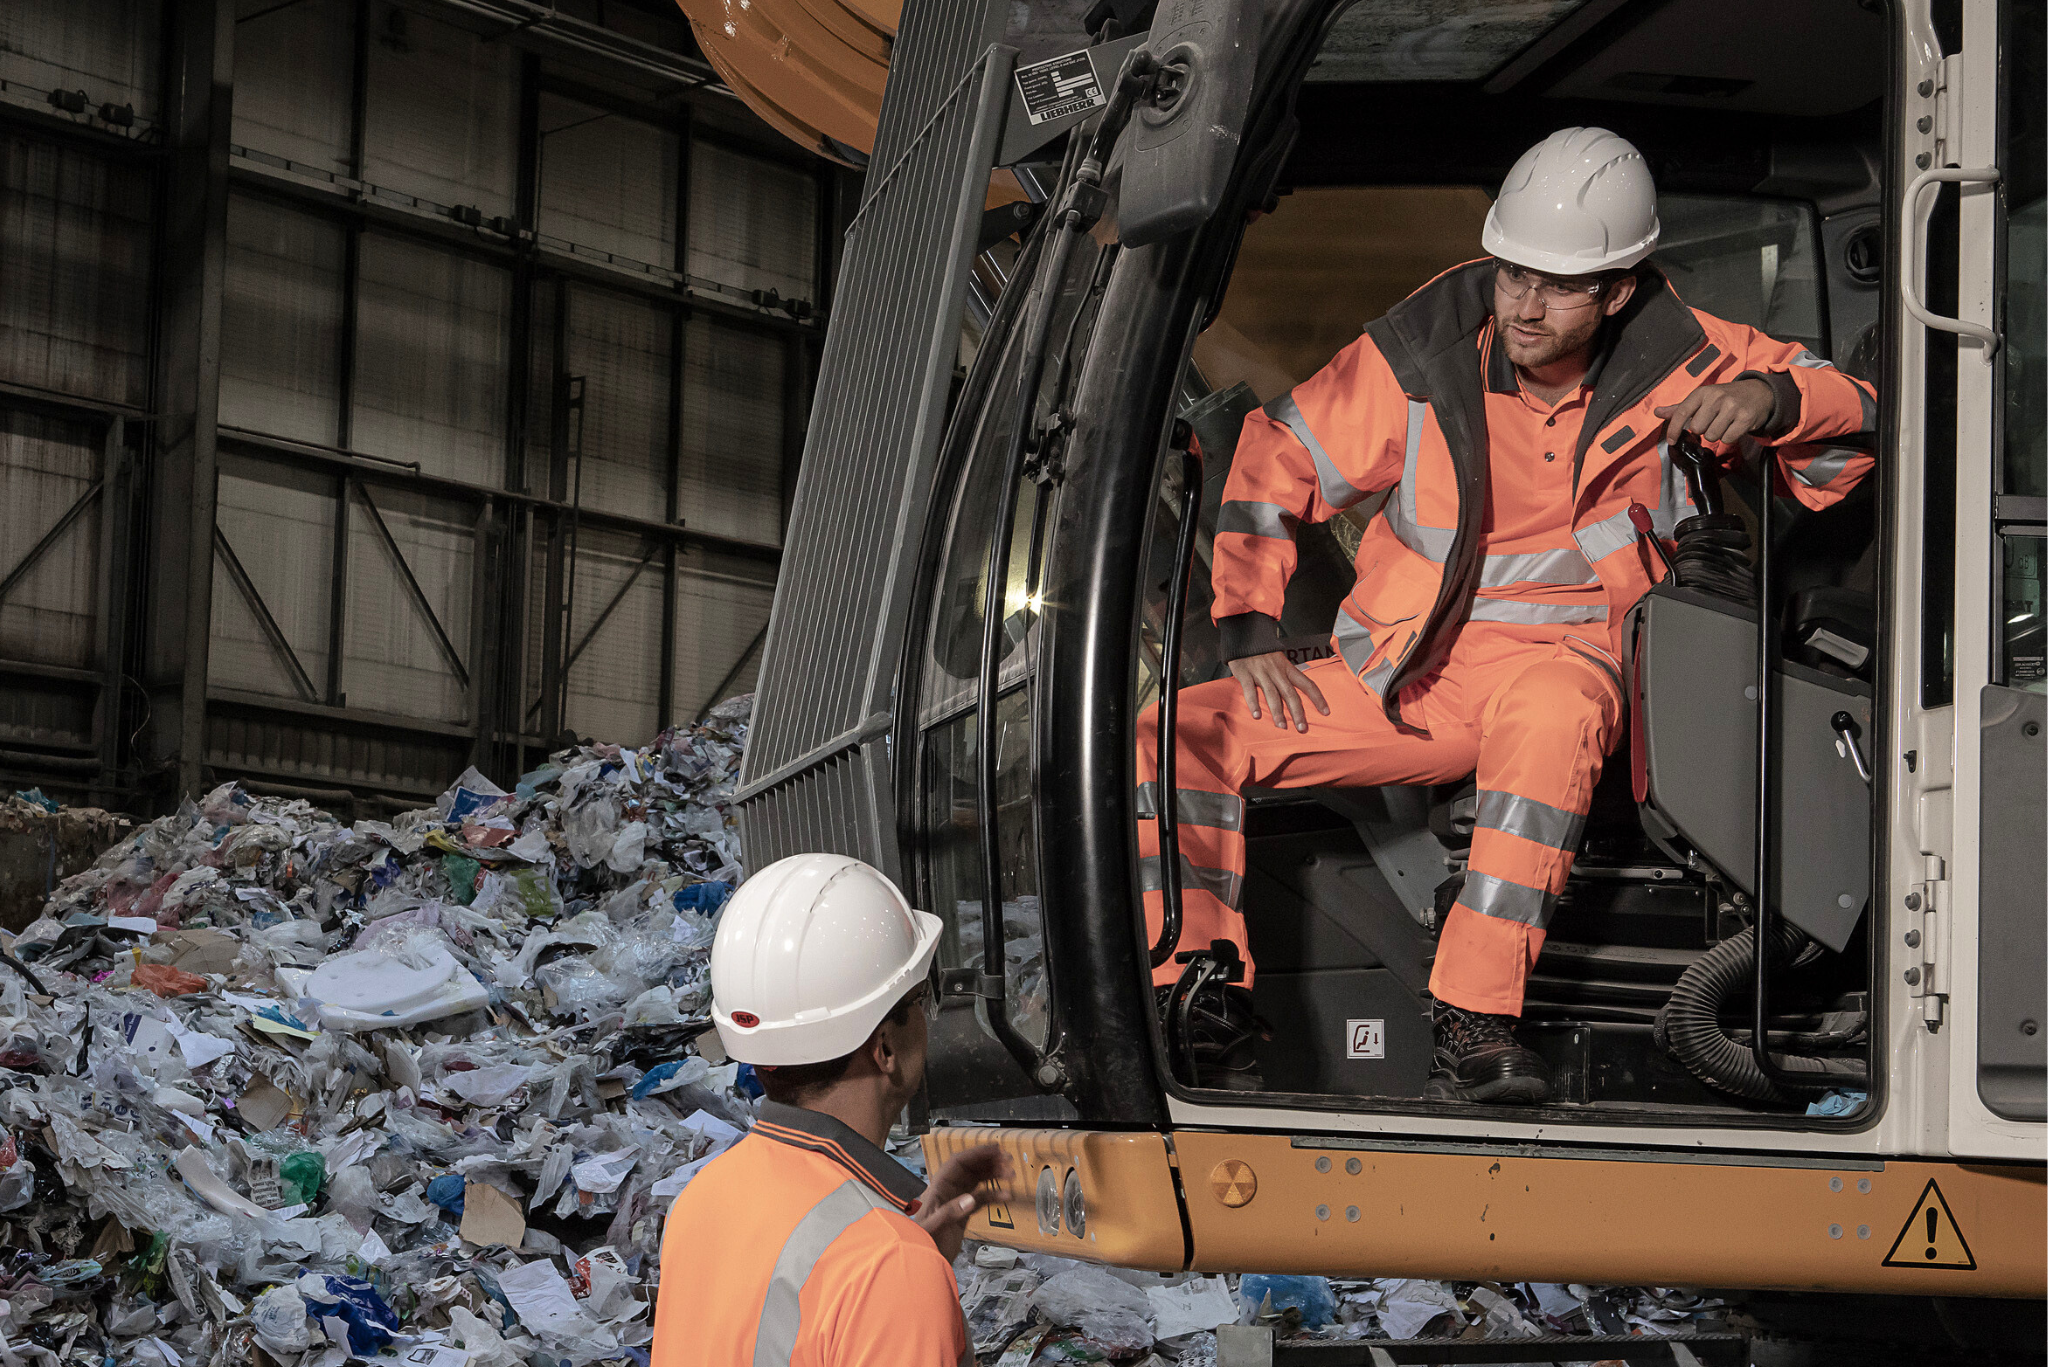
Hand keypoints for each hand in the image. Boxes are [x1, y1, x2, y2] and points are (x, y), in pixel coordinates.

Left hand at [912, 1144, 1014, 1262]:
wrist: (920, 1264)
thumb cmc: (921, 1244)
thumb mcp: (933, 1227)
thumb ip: (950, 1213)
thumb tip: (971, 1199)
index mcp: (938, 1188)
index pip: (958, 1163)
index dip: (976, 1154)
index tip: (995, 1150)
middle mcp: (947, 1191)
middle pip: (970, 1169)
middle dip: (989, 1162)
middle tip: (1008, 1162)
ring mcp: (956, 1202)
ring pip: (977, 1181)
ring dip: (993, 1176)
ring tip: (1011, 1175)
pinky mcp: (962, 1214)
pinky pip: (980, 1199)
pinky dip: (993, 1196)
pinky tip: (1005, 1196)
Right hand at [1228, 650, 1329, 732]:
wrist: (1244, 637)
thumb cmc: (1262, 652)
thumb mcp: (1279, 661)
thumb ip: (1286, 676)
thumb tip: (1295, 695)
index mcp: (1287, 668)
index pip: (1307, 684)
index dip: (1317, 698)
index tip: (1325, 712)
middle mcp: (1277, 672)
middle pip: (1290, 694)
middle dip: (1298, 713)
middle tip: (1302, 728)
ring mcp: (1261, 673)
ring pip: (1272, 695)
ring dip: (1278, 712)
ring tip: (1282, 726)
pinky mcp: (1245, 674)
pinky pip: (1250, 691)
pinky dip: (1253, 704)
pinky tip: (1257, 716)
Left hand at [1653, 377, 1774, 444]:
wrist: (1759, 392)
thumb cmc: (1726, 397)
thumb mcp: (1703, 398)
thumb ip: (1680, 408)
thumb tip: (1658, 412)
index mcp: (1703, 392)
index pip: (1681, 413)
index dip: (1674, 429)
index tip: (1672, 440)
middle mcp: (1717, 397)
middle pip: (1697, 428)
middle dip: (1703, 430)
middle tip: (1712, 421)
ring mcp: (1732, 407)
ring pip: (1712, 436)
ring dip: (1717, 434)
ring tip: (1724, 423)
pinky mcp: (1745, 418)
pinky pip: (1727, 439)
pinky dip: (1729, 437)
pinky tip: (1733, 426)